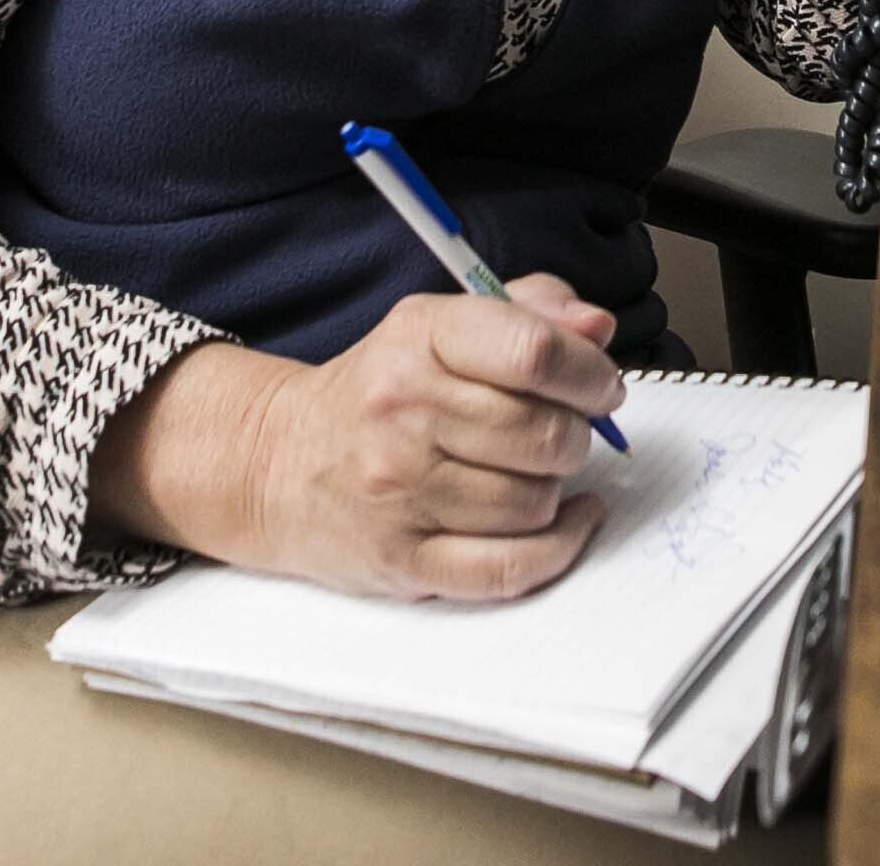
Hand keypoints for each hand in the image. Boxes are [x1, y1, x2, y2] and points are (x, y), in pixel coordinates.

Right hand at [108, 276, 624, 601]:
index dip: (590, 372)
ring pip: (535, 501)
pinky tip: (565, 521)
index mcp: (419, 339)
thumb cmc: (375, 393)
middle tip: (558, 430)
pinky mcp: (404, 559)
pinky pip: (510, 568)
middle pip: (544, 433)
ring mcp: (401, 492)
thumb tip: (597, 330)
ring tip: (527, 471)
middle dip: (573, 434)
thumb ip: (529, 313)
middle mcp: (404, 413)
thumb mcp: (439, 325)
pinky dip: (557, 547)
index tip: (601, 386)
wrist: (278, 463)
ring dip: (552, 489)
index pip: (533, 352)